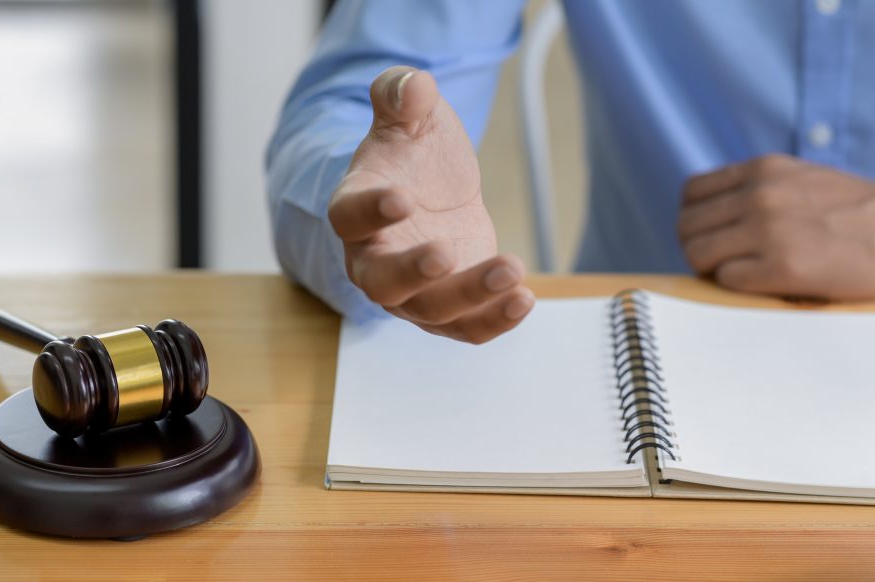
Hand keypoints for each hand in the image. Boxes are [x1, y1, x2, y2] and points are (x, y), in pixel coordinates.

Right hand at [328, 67, 534, 342]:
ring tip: (513, 268)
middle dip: (414, 272)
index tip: (402, 198)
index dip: (371, 211)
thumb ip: (402, 95)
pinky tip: (525, 298)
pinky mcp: (449, 310)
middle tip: (445, 253)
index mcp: (354, 209)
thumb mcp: (409, 117)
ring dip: (472, 295)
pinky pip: (466, 329)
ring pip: (433, 311)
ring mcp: (411, 293)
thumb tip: (414, 84)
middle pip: (383, 283)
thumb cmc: (412, 156)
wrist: (431, 193)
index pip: (349, 216)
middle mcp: (373, 260)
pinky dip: (495, 321)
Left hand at [678, 154, 874, 299]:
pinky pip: (727, 280)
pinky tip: (763, 283)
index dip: (696, 218)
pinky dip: (736, 286)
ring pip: (698, 254)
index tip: (712, 234)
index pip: (691, 193)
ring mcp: (769, 231)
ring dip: (712, 269)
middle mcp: (760, 195)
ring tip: (740, 274)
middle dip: (698, 247)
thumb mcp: (801, 178)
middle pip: (686, 227)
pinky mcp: (783, 267)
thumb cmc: (858, 211)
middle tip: (722, 262)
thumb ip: (758, 188)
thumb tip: (714, 213)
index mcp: (762, 170)